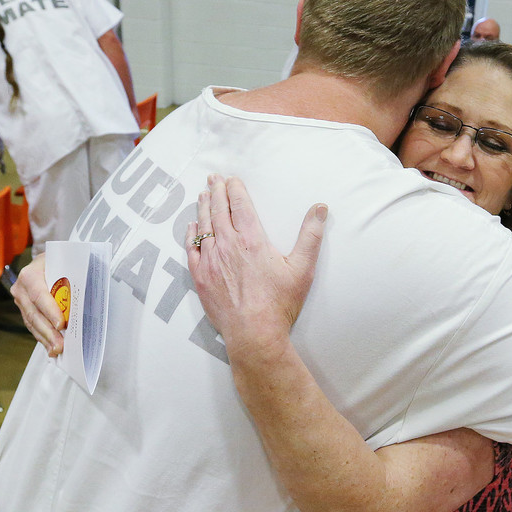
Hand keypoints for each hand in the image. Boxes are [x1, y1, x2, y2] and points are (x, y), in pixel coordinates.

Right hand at [11, 256, 65, 355]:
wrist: (48, 258)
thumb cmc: (60, 260)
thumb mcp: (66, 262)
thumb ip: (74, 276)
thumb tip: (93, 294)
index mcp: (30, 274)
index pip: (40, 295)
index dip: (50, 311)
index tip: (62, 325)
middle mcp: (21, 287)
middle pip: (35, 313)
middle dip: (49, 332)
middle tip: (60, 346)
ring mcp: (20, 299)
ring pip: (32, 322)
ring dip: (45, 338)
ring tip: (57, 350)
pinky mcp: (24, 308)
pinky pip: (32, 325)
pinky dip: (42, 336)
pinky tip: (51, 347)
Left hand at [186, 174, 326, 352]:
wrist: (254, 333)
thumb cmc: (279, 303)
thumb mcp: (303, 268)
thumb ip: (311, 236)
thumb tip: (320, 209)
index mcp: (251, 240)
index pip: (240, 205)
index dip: (235, 189)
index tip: (232, 179)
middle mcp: (227, 245)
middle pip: (218, 210)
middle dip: (216, 191)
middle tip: (213, 178)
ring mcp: (211, 261)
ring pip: (204, 226)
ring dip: (203, 208)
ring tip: (202, 195)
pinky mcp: (201, 277)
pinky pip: (192, 249)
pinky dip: (191, 234)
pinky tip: (192, 227)